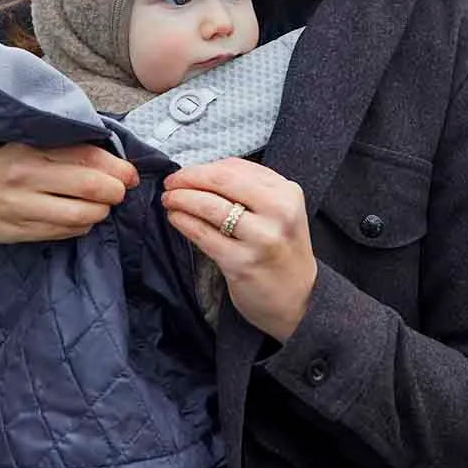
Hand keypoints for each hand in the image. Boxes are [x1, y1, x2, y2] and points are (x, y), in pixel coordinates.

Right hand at [0, 138, 138, 242]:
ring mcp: (19, 210)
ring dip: (99, 212)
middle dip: (114, 191)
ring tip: (98, 205)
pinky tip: (78, 217)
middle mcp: (24, 180)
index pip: (85, 158)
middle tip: (118, 190)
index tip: (130, 173)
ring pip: (80, 217)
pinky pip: (63, 233)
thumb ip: (62, 146)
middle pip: (90, 189)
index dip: (117, 168)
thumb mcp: (21, 138)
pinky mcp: (16, 233)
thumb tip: (111, 159)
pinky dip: (80, 226)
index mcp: (27, 150)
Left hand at [162, 158, 317, 341]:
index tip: (187, 172)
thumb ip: (250, 189)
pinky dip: (184, 221)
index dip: (203, 167)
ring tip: (169, 199)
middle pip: (221, 181)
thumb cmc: (281, 252)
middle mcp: (278, 212)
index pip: (236, 167)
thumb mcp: (280, 213)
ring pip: (209, 206)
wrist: (298, 299)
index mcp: (287, 193)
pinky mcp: (241, 263)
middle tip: (170, 183)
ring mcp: (260, 238)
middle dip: (188, 178)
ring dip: (181, 198)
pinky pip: (203, 234)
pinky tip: (176, 218)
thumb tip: (204, 173)